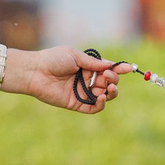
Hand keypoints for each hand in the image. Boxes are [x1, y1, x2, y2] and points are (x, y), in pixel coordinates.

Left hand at [4, 44, 131, 112]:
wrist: (35, 71)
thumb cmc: (53, 59)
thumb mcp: (75, 56)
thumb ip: (94, 63)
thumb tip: (111, 66)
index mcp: (87, 67)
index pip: (107, 69)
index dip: (119, 69)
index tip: (129, 68)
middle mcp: (87, 80)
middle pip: (109, 84)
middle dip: (113, 80)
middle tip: (108, 78)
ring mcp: (82, 93)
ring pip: (105, 96)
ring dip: (111, 93)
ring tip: (109, 88)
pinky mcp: (76, 104)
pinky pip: (94, 108)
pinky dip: (101, 104)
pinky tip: (101, 97)